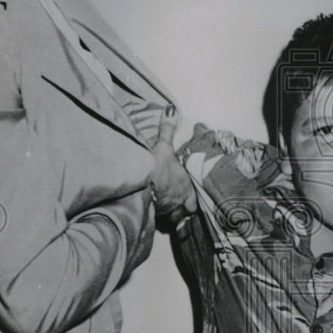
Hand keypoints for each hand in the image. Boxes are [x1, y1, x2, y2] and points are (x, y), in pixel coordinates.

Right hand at [150, 105, 197, 225]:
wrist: (138, 184)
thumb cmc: (156, 166)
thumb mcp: (163, 145)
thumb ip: (168, 129)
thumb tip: (172, 109)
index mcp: (185, 188)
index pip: (194, 201)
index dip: (192, 200)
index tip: (189, 199)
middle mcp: (178, 203)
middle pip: (186, 213)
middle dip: (182, 210)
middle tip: (177, 206)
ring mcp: (165, 212)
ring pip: (172, 220)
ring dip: (169, 216)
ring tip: (164, 212)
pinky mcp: (151, 218)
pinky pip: (156, 223)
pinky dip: (154, 219)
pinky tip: (149, 215)